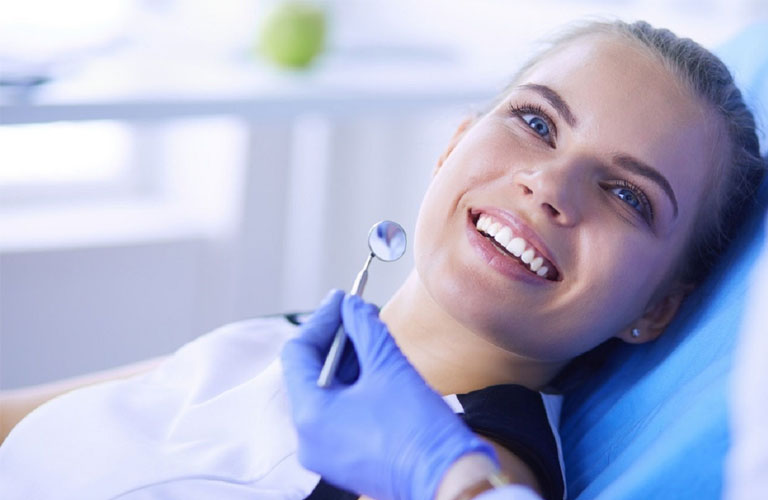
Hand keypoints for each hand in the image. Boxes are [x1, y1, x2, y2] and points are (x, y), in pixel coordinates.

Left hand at [281, 290, 498, 499]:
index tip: (343, 298)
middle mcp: (308, 438)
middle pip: (309, 373)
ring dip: (346, 362)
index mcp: (310, 415)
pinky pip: (337, 413)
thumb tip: (352, 305)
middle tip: (359, 312)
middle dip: (335, 339)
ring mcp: (325, 452)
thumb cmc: (418, 428)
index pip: (298, 353)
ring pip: (325, 393)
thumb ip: (364, 328)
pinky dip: (353, 387)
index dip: (321, 319)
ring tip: (372, 336)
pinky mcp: (344, 459)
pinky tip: (375, 367)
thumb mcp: (389, 366)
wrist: (447, 480)